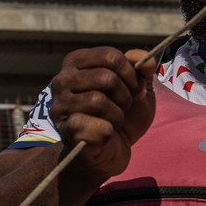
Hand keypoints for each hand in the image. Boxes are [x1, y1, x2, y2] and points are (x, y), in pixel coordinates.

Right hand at [48, 46, 156, 179]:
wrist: (111, 150)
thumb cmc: (120, 113)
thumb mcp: (136, 86)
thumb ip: (141, 67)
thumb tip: (145, 60)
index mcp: (76, 63)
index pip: (109, 56)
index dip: (131, 73)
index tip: (135, 88)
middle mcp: (61, 80)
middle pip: (106, 78)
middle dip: (125, 95)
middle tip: (125, 107)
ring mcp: (60, 105)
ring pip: (98, 101)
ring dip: (118, 115)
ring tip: (114, 121)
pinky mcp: (67, 130)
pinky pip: (99, 126)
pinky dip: (110, 132)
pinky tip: (105, 135)